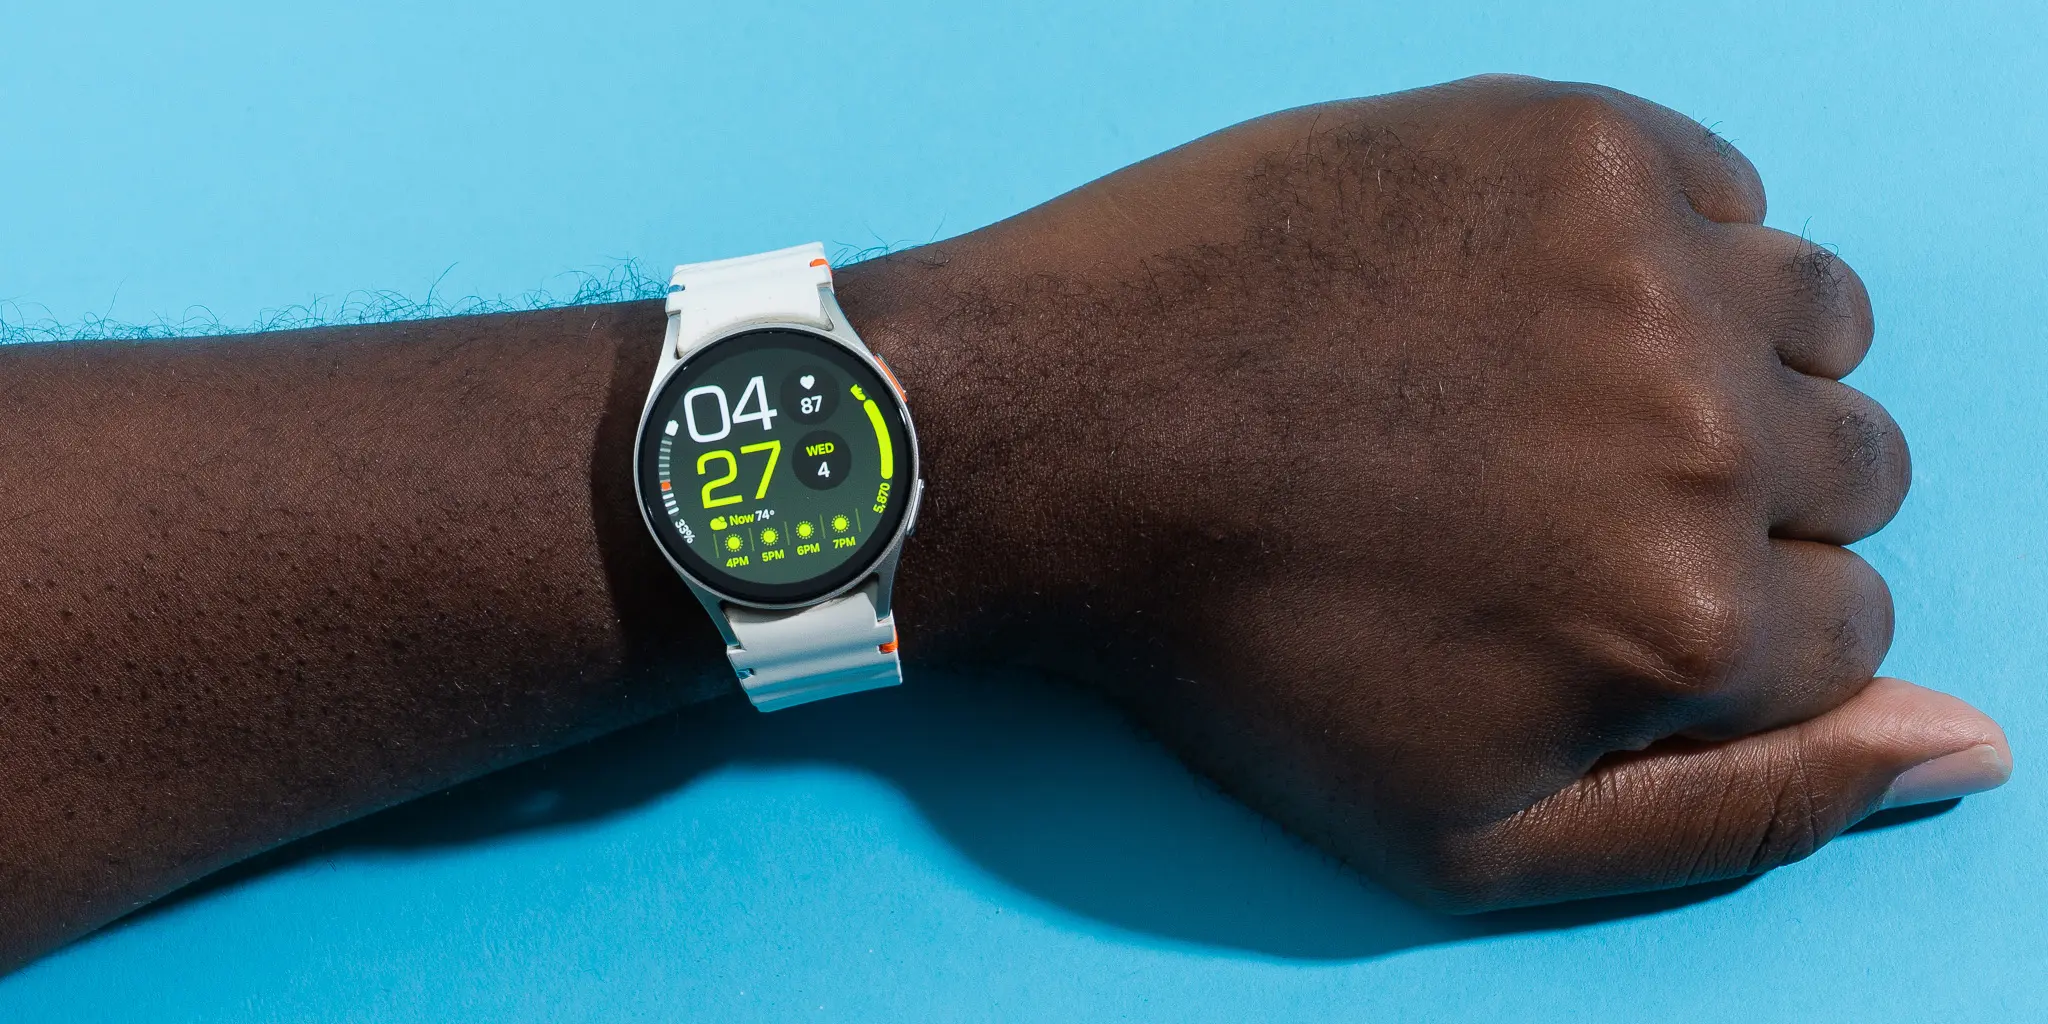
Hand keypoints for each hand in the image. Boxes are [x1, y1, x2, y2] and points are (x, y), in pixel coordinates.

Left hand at [843, 75, 2011, 909]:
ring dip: (1728, 364)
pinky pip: (1723, 191)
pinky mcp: (1568, 142)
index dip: (1720, 625)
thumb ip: (1742, 813)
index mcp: (1688, 620)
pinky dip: (1660, 244)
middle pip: (1854, 471)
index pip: (1846, 631)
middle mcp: (1700, 434)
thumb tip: (1971, 746)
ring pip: (1813, 323)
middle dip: (1739, 501)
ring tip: (1554, 388)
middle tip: (1556, 491)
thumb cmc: (1240, 649)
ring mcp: (1638, 265)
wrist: (1060, 434)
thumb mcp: (1470, 833)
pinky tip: (1519, 291)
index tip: (1592, 593)